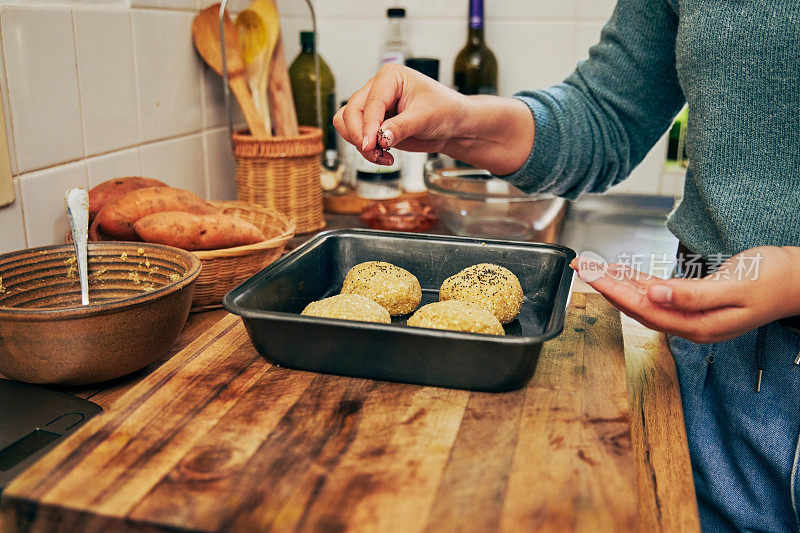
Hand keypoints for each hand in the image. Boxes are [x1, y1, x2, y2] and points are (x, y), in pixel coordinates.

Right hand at [333, 63, 533, 174]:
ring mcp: (374, 108)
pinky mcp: (374, 124)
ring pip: (347, 124)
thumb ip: (400, 128)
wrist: (454, 126)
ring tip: (382, 156)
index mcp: (390, 78)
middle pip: (350, 112)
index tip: (370, 146)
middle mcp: (377, 89)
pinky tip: (384, 156)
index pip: (369, 102)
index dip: (367, 126)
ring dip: (360, 144)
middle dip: (360, 136)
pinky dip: (366, 149)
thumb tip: (378, 138)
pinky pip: (357, 136)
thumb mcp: (424, 118)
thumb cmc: (445, 111)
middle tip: (376, 153)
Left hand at [572, 246, 799, 343]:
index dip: (613, 291)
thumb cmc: (775, 280)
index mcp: (698, 325)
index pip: (643, 309)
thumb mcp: (737, 286)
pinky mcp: (694, 301)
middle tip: (580, 266)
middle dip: (606, 286)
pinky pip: (657, 292)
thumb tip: (656, 295)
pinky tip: (620, 270)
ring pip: (644, 298)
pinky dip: (636, 279)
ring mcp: (691, 314)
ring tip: (592, 266)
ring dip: (617, 281)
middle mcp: (689, 324)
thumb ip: (694, 295)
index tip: (590, 274)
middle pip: (636, 305)